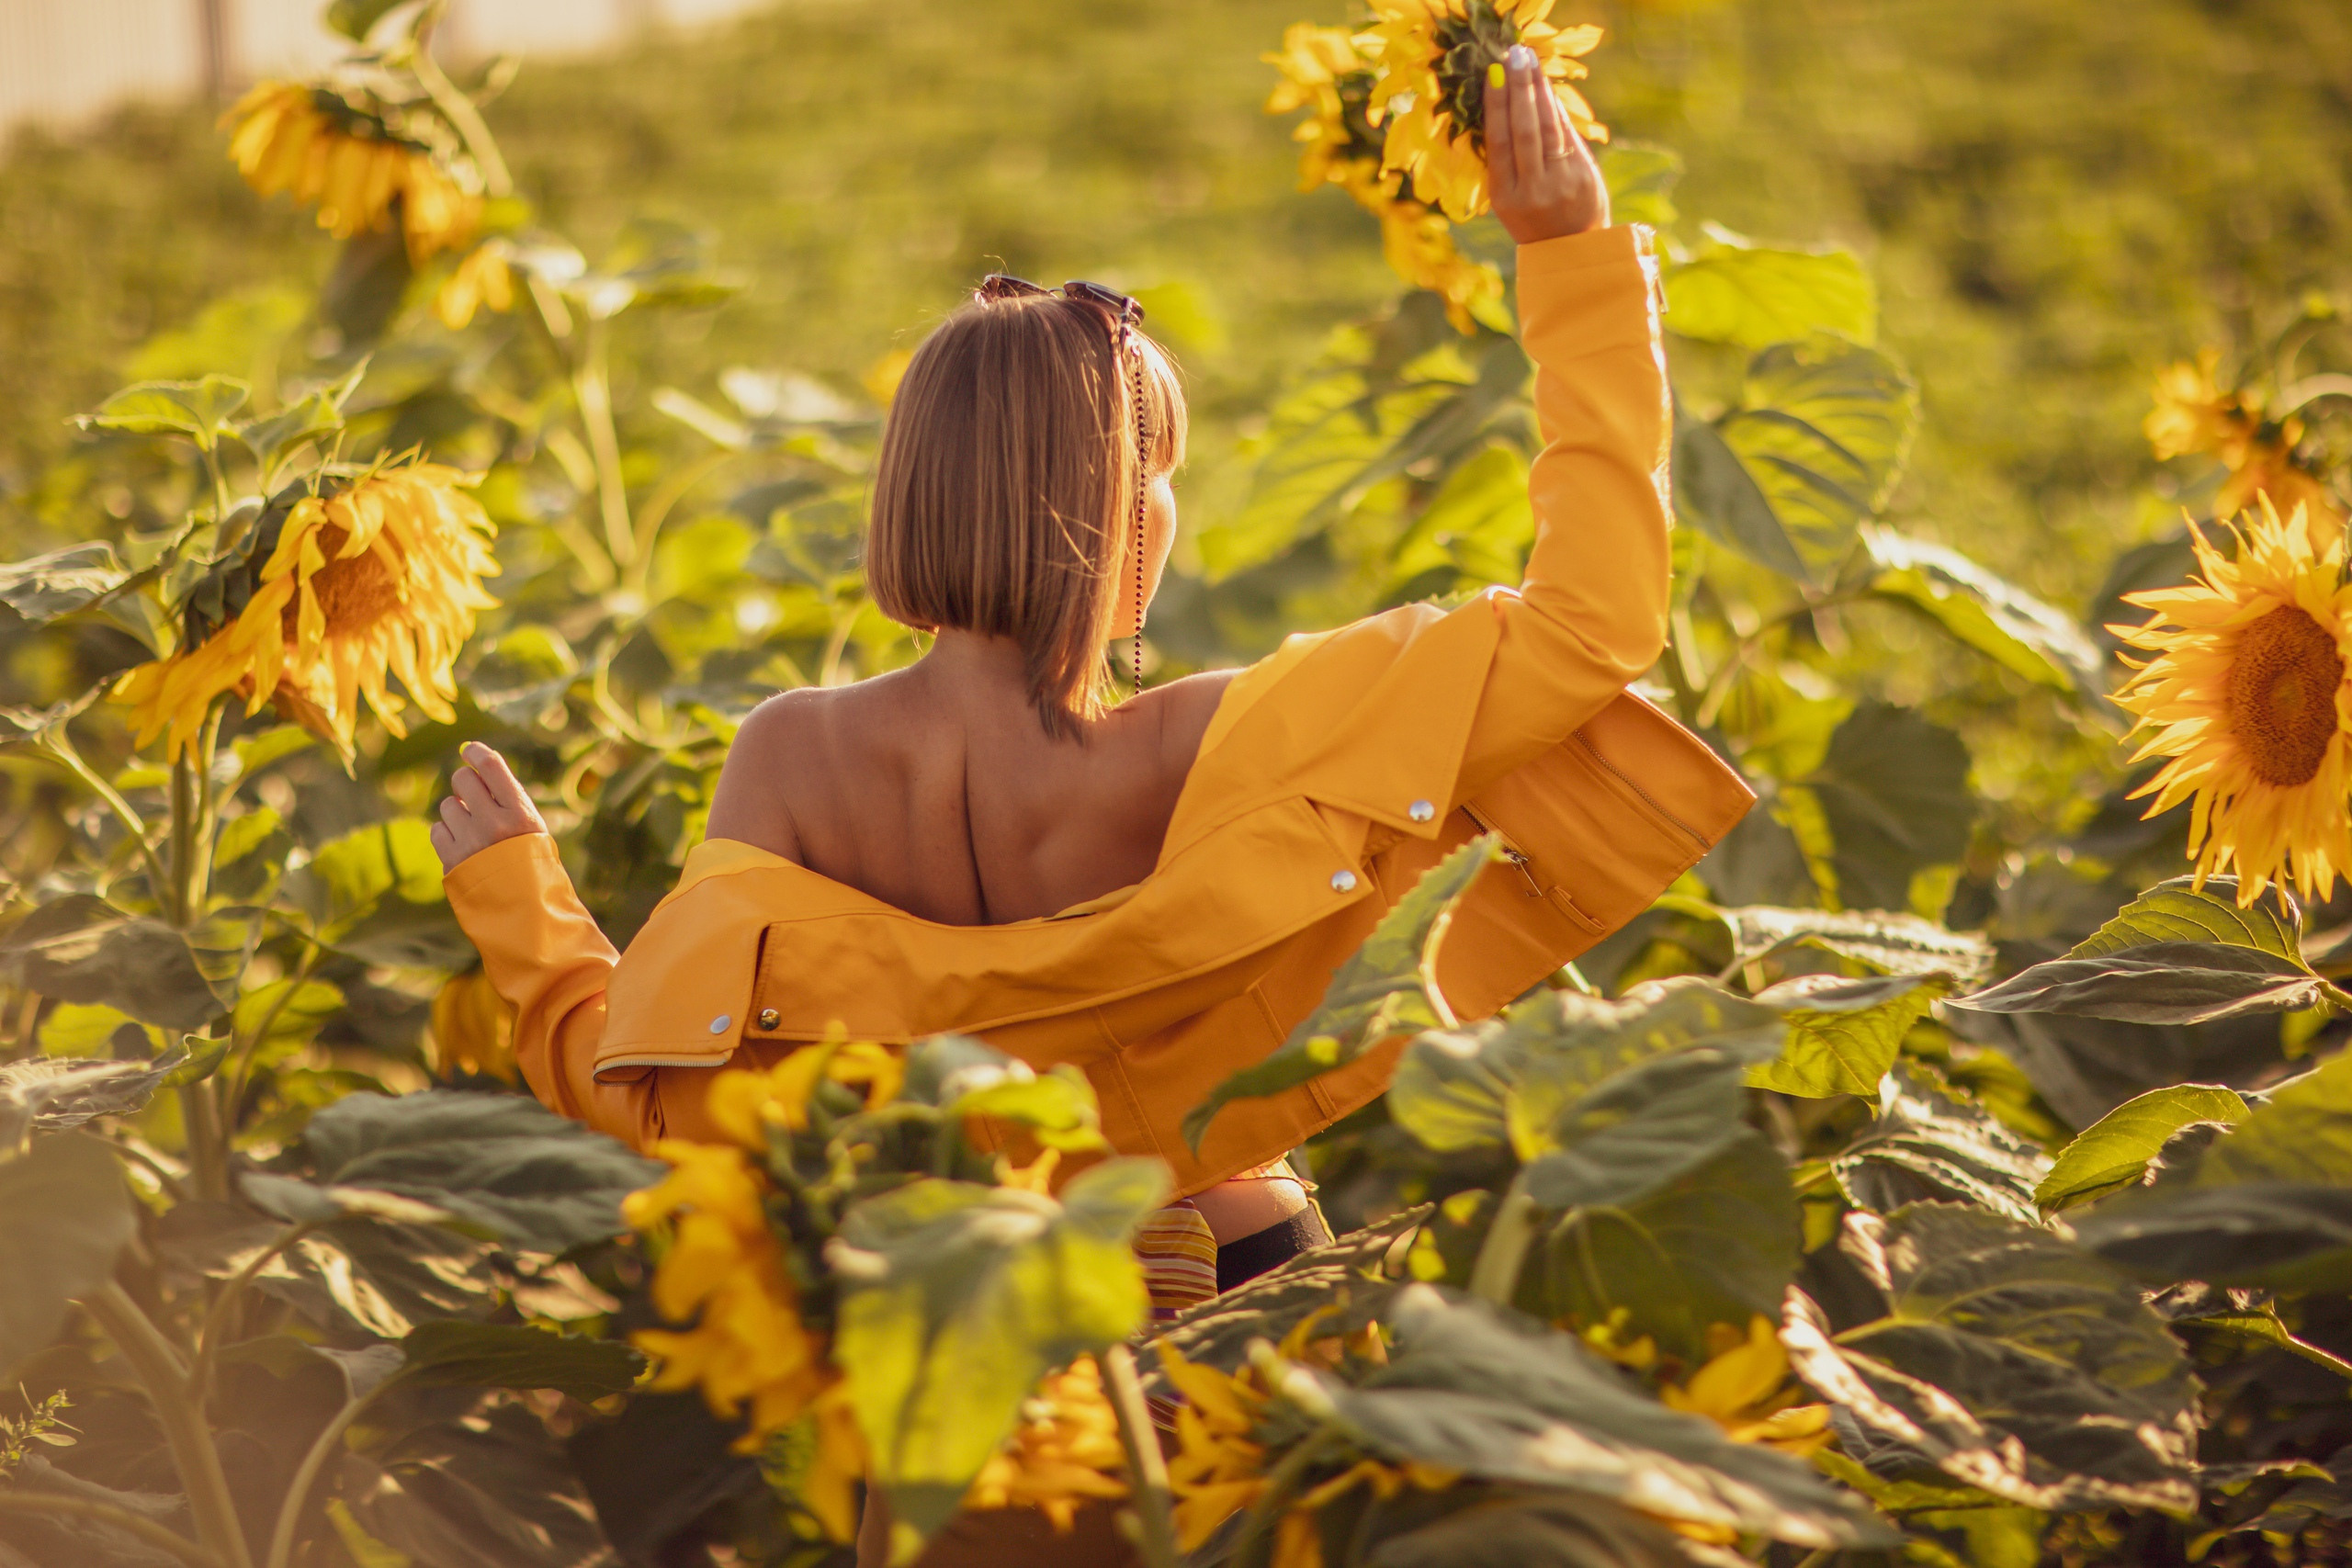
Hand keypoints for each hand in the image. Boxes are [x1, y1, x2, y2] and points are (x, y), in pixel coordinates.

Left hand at [431, 742, 547, 870]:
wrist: (523, 906)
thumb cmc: (529, 857)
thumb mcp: (530, 824)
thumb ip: (506, 793)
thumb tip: (474, 756)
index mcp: (519, 813)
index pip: (490, 766)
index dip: (476, 752)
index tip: (469, 750)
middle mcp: (493, 824)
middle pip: (463, 780)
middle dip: (466, 784)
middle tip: (475, 799)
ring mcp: (470, 843)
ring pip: (448, 805)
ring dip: (458, 813)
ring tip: (475, 831)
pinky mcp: (451, 859)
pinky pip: (437, 829)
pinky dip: (447, 834)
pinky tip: (463, 846)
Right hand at [1485, 44, 1607, 243]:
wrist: (1573, 251)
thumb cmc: (1533, 221)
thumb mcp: (1509, 202)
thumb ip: (1506, 163)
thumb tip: (1504, 107)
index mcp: (1505, 198)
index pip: (1499, 143)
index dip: (1496, 107)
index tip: (1492, 76)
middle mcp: (1533, 190)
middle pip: (1524, 130)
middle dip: (1518, 89)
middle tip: (1513, 56)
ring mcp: (1561, 182)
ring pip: (1548, 128)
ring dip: (1538, 90)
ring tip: (1529, 62)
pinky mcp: (1584, 175)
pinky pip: (1567, 134)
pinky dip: (1557, 108)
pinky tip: (1547, 88)